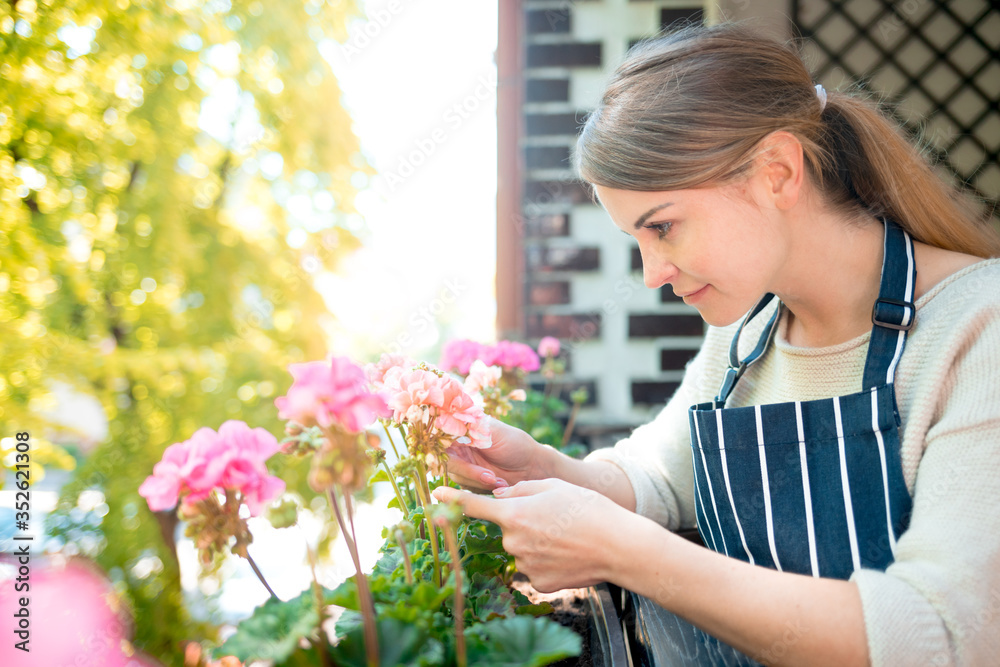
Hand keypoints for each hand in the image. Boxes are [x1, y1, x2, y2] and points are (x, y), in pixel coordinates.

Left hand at [433, 478, 627, 592]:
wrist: (618, 546)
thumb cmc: (588, 509)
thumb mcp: (554, 485)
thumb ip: (520, 490)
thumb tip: (500, 496)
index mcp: (514, 513)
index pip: (474, 505)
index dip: (452, 499)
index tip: (434, 494)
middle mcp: (513, 541)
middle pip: (508, 528)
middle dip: (524, 523)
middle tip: (555, 518)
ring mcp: (524, 565)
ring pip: (521, 549)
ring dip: (537, 542)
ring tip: (567, 536)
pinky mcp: (538, 584)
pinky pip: (534, 568)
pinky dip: (547, 562)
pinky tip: (567, 555)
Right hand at [445, 418, 549, 490]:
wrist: (533, 467)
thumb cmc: (516, 444)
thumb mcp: (495, 431)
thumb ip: (471, 426)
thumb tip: (450, 419)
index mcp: (461, 430)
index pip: (442, 438)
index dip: (445, 449)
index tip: (459, 458)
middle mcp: (458, 448)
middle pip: (447, 461)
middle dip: (468, 471)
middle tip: (490, 477)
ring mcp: (462, 466)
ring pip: (457, 477)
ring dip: (478, 481)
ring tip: (500, 481)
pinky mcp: (469, 482)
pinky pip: (466, 488)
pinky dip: (482, 489)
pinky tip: (500, 485)